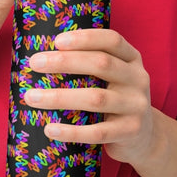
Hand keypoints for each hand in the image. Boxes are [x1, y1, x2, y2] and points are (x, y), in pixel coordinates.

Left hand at [24, 29, 155, 167]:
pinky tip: (49, 128)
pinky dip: (71, 131)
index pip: (112, 40)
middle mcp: (138, 79)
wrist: (145, 138)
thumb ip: (91, 65)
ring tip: (31, 97)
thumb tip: (42, 57)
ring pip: (96, 99)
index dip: (85, 38)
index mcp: (132, 59)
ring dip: (59, 97)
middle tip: (34, 63)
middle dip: (64, 61)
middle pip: (101, 64)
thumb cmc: (115, 100)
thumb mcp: (113, 77)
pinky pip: (97, 132)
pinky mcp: (130, 131)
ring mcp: (137, 106)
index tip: (56, 41)